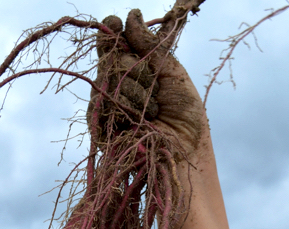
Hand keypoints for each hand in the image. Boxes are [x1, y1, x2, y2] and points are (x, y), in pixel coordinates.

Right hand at [89, 9, 207, 159]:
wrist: (185, 152)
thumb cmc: (186, 118)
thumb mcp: (172, 73)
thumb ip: (150, 46)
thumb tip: (132, 15)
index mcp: (135, 70)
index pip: (113, 44)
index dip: (112, 31)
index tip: (115, 23)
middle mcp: (118, 86)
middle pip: (111, 58)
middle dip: (135, 69)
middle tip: (155, 90)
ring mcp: (108, 106)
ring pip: (107, 79)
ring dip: (135, 92)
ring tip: (153, 112)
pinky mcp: (102, 127)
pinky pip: (102, 104)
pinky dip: (125, 107)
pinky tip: (141, 120)